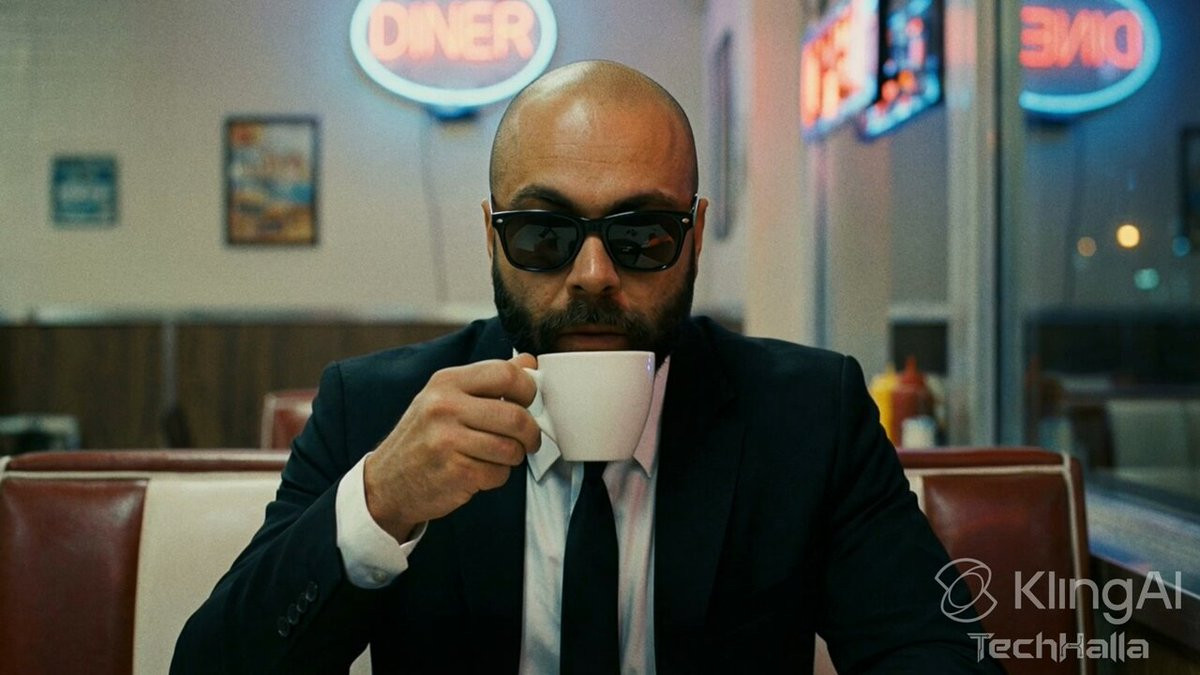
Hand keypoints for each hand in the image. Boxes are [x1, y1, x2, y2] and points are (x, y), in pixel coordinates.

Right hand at [363, 353, 540, 539]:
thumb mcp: (446, 398)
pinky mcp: (455, 472)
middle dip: (530, 433)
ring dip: (513, 457)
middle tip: (528, 439)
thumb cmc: (423, 438)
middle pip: (515, 416)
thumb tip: (528, 362)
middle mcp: (444, 407)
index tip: (528, 402)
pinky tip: (479, 471)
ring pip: (511, 449)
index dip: (528, 389)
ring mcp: (448, 440)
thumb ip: (488, 380)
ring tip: (497, 456)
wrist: (387, 482)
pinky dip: (496, 477)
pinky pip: (499, 474)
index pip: (506, 374)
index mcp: (446, 382)